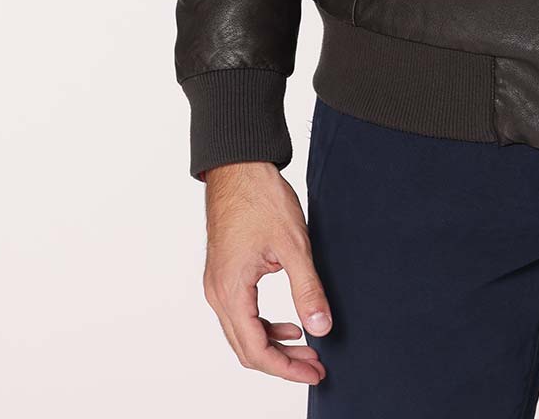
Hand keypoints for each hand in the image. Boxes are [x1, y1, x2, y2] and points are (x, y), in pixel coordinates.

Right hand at [200, 161, 330, 386]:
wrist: (239, 167)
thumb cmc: (261, 199)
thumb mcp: (293, 245)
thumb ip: (307, 289)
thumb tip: (321, 328)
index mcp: (230, 291)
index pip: (256, 349)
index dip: (286, 368)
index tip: (314, 371)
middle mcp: (217, 294)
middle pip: (247, 348)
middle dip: (282, 363)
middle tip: (316, 366)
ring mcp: (218, 285)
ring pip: (243, 333)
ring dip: (274, 345)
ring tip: (308, 348)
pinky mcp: (225, 275)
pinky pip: (242, 314)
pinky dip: (264, 326)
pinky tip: (289, 324)